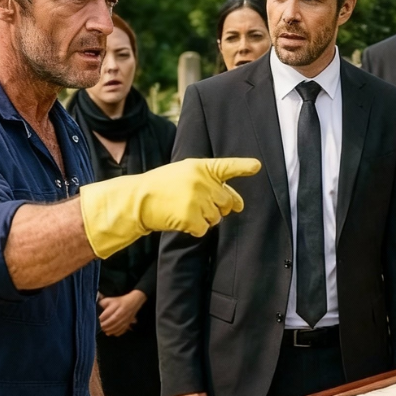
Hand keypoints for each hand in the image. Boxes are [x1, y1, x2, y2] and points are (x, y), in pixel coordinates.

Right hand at [79, 157, 261, 258]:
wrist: (138, 200)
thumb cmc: (163, 188)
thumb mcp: (185, 176)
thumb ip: (212, 184)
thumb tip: (238, 205)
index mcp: (200, 167)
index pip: (226, 166)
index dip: (243, 166)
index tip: (256, 166)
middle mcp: (202, 181)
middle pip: (226, 201)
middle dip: (217, 207)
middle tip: (197, 205)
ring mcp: (197, 199)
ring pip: (217, 218)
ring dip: (204, 219)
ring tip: (184, 210)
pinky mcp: (192, 216)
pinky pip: (205, 229)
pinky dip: (195, 229)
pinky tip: (181, 220)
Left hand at [99, 290, 146, 336]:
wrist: (133, 302)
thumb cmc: (119, 301)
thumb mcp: (110, 299)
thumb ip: (103, 303)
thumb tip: (96, 307)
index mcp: (116, 305)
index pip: (108, 312)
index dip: (102, 318)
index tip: (97, 320)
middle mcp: (122, 311)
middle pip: (113, 320)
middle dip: (106, 325)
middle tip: (100, 327)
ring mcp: (126, 318)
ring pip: (118, 325)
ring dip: (111, 330)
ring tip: (105, 331)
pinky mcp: (129, 322)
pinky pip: (123, 329)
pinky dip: (117, 332)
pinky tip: (112, 333)